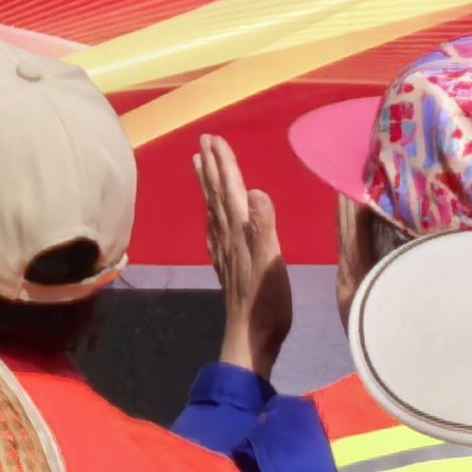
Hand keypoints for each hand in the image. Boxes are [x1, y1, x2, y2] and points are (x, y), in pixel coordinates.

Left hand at [198, 136, 293, 382]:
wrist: (251, 334)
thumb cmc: (266, 299)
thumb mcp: (271, 260)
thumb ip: (264, 226)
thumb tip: (257, 190)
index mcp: (240, 229)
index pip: (231, 188)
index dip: (224, 163)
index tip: (214, 138)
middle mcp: (228, 234)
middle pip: (217, 192)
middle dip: (212, 166)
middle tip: (203, 140)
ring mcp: (224, 248)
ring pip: (214, 207)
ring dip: (209, 184)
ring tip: (199, 163)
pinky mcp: (227, 262)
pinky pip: (216, 227)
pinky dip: (213, 211)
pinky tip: (212, 213)